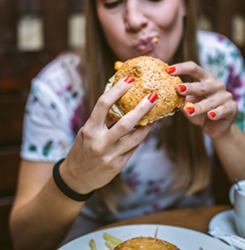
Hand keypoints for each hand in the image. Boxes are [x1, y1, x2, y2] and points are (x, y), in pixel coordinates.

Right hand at [60, 77, 155, 194]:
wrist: (76, 178)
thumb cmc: (82, 149)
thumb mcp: (87, 132)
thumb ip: (102, 119)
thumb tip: (121, 101)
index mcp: (89, 129)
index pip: (103, 105)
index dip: (117, 90)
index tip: (129, 79)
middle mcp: (99, 142)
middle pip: (125, 122)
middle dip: (142, 108)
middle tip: (153, 95)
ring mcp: (110, 155)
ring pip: (136, 137)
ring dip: (148, 124)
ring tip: (156, 114)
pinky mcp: (118, 165)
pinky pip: (134, 148)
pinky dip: (141, 137)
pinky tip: (146, 129)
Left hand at [167, 62, 237, 138]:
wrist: (215, 127)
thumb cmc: (199, 111)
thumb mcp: (188, 103)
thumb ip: (179, 98)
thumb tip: (162, 95)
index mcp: (204, 79)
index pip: (193, 68)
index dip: (181, 68)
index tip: (168, 70)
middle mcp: (216, 84)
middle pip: (202, 85)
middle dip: (190, 87)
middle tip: (178, 89)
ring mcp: (225, 95)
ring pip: (211, 101)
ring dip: (199, 106)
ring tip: (189, 111)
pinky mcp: (232, 108)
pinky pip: (223, 110)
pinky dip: (217, 113)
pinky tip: (210, 115)